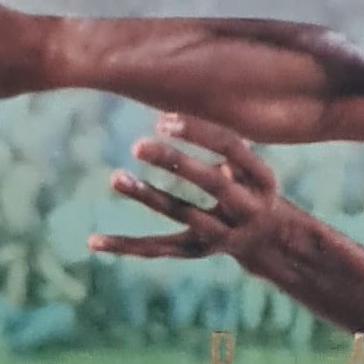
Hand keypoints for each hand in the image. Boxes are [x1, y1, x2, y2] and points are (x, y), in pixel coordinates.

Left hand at [89, 115, 284, 266]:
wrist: (269, 240)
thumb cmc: (252, 186)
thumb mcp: (251, 164)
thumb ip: (223, 142)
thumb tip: (184, 112)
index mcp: (264, 179)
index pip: (231, 148)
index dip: (198, 132)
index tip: (163, 120)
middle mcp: (247, 208)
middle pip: (210, 183)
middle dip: (175, 162)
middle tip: (138, 145)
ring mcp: (223, 234)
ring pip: (181, 214)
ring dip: (148, 196)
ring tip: (115, 177)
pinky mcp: (197, 251)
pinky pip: (158, 248)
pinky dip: (125, 245)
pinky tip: (93, 241)